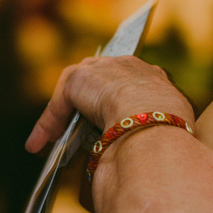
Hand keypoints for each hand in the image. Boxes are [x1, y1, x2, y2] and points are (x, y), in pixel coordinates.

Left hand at [25, 55, 192, 152]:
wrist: (152, 118)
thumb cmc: (170, 128)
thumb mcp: (173, 124)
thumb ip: (160, 126)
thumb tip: (158, 147)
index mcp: (153, 76)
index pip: (132, 82)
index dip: (119, 100)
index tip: (113, 116)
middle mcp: (127, 65)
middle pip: (100, 82)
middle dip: (89, 103)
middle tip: (80, 128)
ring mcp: (102, 68)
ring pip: (76, 90)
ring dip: (63, 115)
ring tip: (53, 138)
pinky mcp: (78, 78)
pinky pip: (59, 103)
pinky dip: (49, 123)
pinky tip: (40, 142)